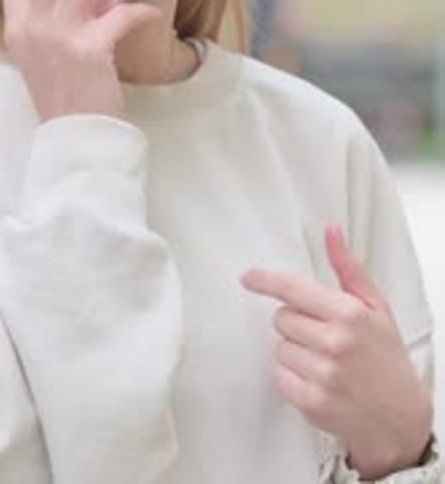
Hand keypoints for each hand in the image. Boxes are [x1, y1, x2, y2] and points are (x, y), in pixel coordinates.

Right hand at [1, 0, 158, 120]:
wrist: (75, 138)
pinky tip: (148, 9)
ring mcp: (59, 38)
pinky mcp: (90, 51)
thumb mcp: (45, 53)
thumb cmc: (66, 95)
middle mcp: (33, 28)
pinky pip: (121, 13)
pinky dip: (139, 7)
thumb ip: (55, 16)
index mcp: (19, 26)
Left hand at [241, 224, 431, 478]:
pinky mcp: (311, 401)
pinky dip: (293, 377)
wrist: (400, 417)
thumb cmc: (387, 357)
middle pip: (281, 318)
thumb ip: (347, 267)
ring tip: (324, 360)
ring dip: (295, 351)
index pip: (293, 288)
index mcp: (349, 313)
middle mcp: (334, 342)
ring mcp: (322, 374)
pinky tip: (318, 380)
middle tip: (322, 334)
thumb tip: (331, 231)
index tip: (249, 277)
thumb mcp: (375, 306)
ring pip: (279, 347)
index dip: (266, 280)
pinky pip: (280, 376)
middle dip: (296, 323)